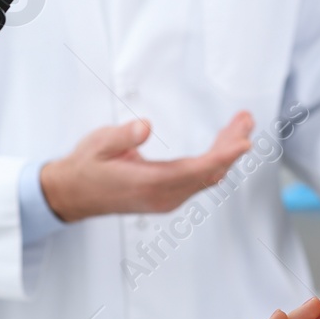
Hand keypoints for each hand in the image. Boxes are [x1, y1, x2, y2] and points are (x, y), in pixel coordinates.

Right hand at [39, 112, 253, 221]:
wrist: (73, 195)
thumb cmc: (86, 168)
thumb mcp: (98, 145)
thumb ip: (122, 136)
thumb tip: (145, 126)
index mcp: (149, 184)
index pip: (196, 170)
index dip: (223, 156)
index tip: (243, 142)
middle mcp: (163, 196)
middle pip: (209, 172)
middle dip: (231, 146)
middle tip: (246, 119)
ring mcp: (167, 199)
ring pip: (207, 177)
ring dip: (225, 152)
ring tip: (239, 124)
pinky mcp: (167, 196)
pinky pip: (199, 180)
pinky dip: (215, 161)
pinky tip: (221, 144)